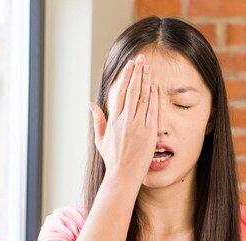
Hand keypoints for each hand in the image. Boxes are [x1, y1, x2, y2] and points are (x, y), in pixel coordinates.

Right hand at [88, 53, 157, 184]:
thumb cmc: (112, 159)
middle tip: (140, 59)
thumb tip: (91, 104)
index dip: (125, 77)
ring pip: (143, 99)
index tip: (129, 65)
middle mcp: (125, 121)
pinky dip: (154, 98)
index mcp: (113, 121)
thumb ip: (97, 120)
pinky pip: (153, 112)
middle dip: (137, 73)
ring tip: (148, 67)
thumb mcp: (101, 139)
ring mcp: (138, 127)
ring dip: (146, 81)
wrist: (123, 176)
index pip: (119, 93)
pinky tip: (155, 86)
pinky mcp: (149, 134)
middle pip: (132, 91)